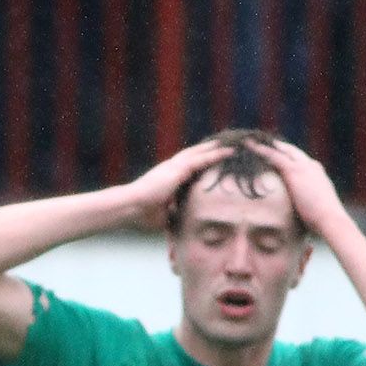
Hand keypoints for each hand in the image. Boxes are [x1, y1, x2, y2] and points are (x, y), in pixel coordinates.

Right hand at [115, 137, 234, 229]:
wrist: (131, 207)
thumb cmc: (143, 214)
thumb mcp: (164, 214)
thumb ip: (173, 214)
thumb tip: (180, 223)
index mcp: (169, 176)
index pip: (189, 165)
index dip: (201, 159)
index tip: (213, 157)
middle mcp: (172, 167)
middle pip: (195, 153)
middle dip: (210, 148)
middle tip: (226, 142)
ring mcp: (175, 166)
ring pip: (201, 152)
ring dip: (217, 147)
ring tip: (233, 142)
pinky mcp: (179, 169)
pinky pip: (202, 159)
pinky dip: (216, 154)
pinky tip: (229, 151)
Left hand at [249, 135, 350, 235]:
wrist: (330, 218)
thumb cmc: (324, 220)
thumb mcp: (316, 207)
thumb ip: (307, 203)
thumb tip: (302, 213)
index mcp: (317, 172)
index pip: (300, 160)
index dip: (288, 156)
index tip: (278, 154)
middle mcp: (311, 165)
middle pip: (291, 150)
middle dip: (277, 146)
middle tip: (261, 142)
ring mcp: (303, 166)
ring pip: (281, 150)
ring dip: (265, 145)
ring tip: (250, 141)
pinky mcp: (294, 170)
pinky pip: (273, 156)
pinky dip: (261, 150)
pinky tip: (250, 147)